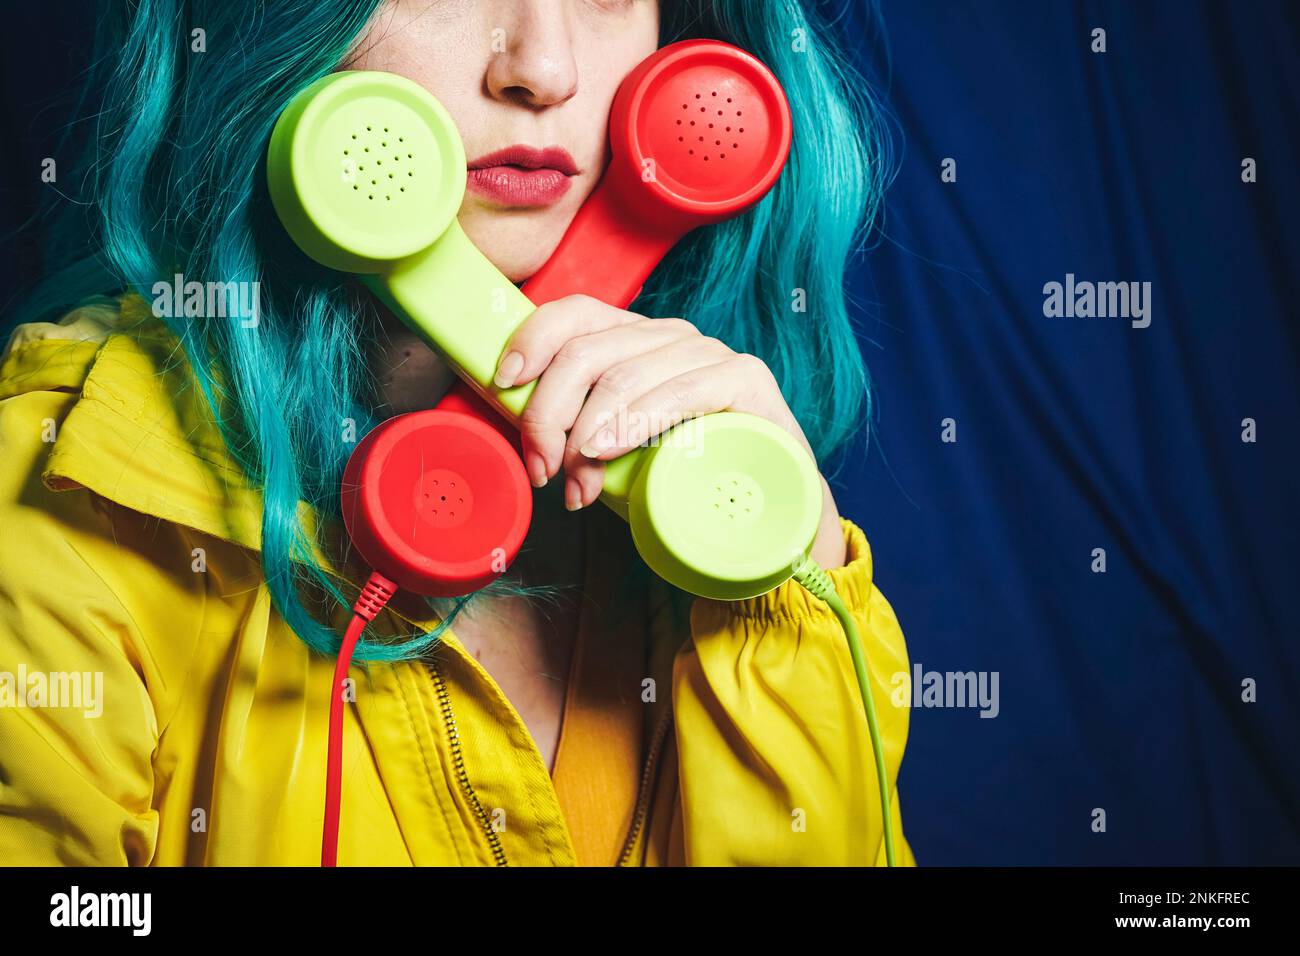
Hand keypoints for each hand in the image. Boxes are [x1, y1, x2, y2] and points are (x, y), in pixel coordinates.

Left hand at [491, 294, 847, 569]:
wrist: (769, 505)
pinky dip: (635, 421)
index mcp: (634, 339)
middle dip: (547, 414)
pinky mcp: (746, 379)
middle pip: (587, 352)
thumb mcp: (616, 448)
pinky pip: (680, 391)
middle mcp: (669, 335)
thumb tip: (523, 436)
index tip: (504, 383)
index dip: (531, 339)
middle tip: (542, 469)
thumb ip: (574, 429)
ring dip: (584, 436)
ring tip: (576, 487)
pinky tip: (607, 449)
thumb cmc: (683, 475)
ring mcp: (710, 353)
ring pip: (622, 375)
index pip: (574, 313)